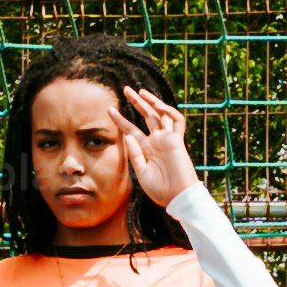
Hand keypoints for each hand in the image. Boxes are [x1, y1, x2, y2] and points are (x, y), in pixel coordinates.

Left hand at [123, 96, 199, 214]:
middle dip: (136, 102)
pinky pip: (176, 121)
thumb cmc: (160, 189)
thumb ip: (134, 153)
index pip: (131, 129)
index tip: (109, 109)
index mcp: (146, 148)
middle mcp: (156, 141)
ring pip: (160, 114)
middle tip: (125, 89)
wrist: (178, 197)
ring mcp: (167, 139)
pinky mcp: (177, 140)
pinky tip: (158, 106)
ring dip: (152, 101)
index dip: (120, 119)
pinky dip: (169, 111)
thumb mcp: (141, 172)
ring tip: (140, 91)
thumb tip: (127, 135)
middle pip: (146, 116)